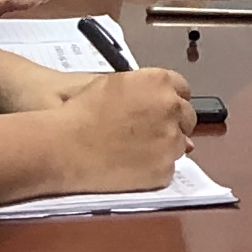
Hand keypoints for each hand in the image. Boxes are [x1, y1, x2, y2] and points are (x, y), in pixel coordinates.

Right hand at [51, 64, 195, 192]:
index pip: (183, 90)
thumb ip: (145, 89)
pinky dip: (154, 167)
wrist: (64, 146)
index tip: (162, 109)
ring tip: (133, 149)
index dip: (170, 100)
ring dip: (164, 146)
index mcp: (160, 82)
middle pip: (186, 117)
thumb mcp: (114, 85)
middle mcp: (170, 108)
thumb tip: (166, 102)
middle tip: (147, 132)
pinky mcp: (164, 169)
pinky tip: (131, 164)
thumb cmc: (81, 113)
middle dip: (172, 123)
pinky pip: (169, 168)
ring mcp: (170, 140)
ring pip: (179, 144)